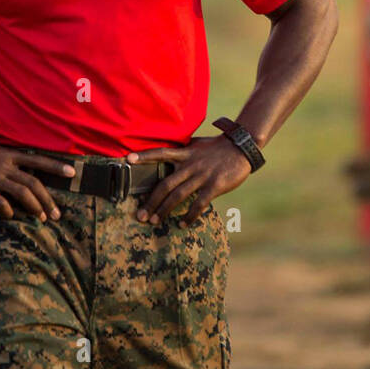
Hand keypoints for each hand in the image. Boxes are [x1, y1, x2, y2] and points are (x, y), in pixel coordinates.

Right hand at [0, 134, 75, 221]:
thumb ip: (6, 151)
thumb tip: (20, 153)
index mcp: (9, 155)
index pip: (38, 160)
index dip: (56, 166)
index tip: (72, 173)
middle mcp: (5, 165)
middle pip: (34, 183)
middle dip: (48, 200)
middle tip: (57, 214)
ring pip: (22, 193)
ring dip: (35, 207)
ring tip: (41, 218)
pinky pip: (0, 202)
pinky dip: (9, 211)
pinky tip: (11, 216)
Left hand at [128, 136, 251, 226]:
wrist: (242, 147)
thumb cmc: (218, 147)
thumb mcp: (197, 145)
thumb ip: (182, 151)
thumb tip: (166, 155)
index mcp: (185, 153)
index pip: (161, 152)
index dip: (144, 155)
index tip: (127, 159)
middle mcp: (190, 164)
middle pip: (165, 184)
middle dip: (151, 201)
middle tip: (140, 215)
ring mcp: (202, 175)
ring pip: (178, 196)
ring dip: (164, 210)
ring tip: (154, 221)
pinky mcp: (215, 185)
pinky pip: (199, 204)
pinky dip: (189, 216)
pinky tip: (182, 224)